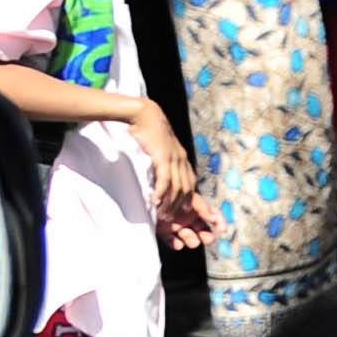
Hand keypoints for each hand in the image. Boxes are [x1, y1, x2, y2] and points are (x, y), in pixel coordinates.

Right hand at [117, 99, 198, 216]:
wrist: (145, 114)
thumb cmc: (150, 132)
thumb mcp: (161, 149)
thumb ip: (163, 162)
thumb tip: (159, 176)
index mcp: (183, 159)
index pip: (190, 184)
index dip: (189, 200)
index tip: (185, 214)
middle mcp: (182, 160)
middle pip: (186, 189)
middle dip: (180, 207)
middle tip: (172, 221)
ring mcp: (174, 159)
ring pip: (177, 187)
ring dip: (170, 203)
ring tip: (163, 216)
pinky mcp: (163, 157)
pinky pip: (165, 179)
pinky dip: (161, 192)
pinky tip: (155, 202)